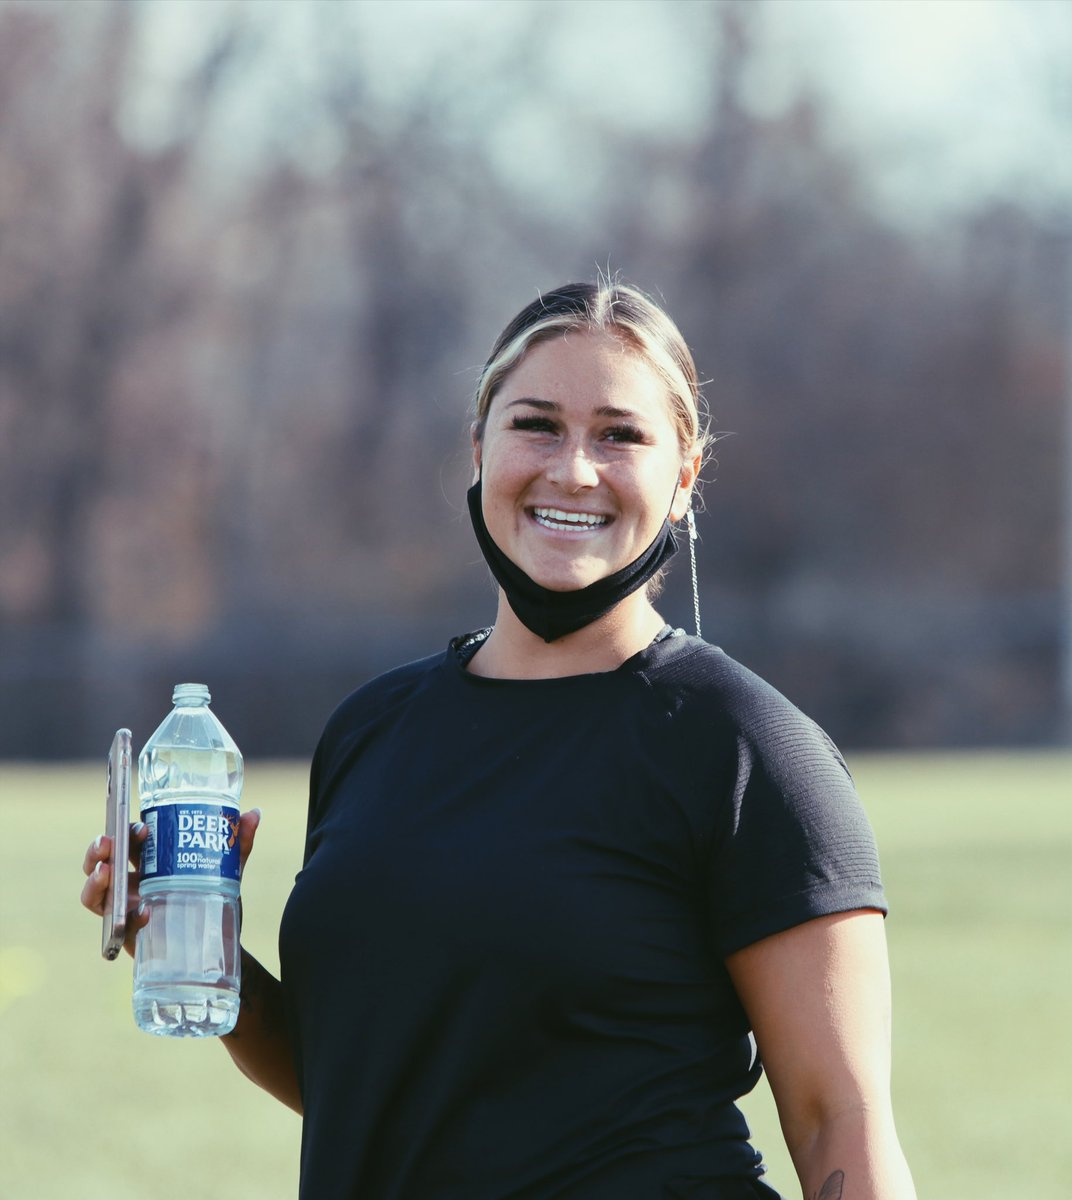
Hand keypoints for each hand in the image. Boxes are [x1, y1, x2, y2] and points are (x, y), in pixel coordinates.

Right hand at [81, 808, 262, 955]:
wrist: (220, 943)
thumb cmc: (215, 899)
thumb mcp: (227, 870)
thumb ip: (239, 843)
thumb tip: (255, 813)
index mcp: (151, 861)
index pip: (128, 839)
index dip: (127, 829)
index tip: (142, 826)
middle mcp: (133, 883)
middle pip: (102, 861)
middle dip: (98, 850)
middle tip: (107, 842)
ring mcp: (127, 909)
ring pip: (95, 894)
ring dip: (93, 882)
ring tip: (106, 873)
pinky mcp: (131, 935)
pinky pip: (118, 927)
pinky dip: (128, 919)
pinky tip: (144, 912)